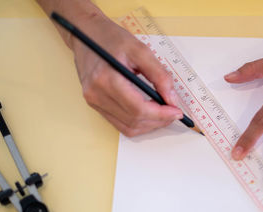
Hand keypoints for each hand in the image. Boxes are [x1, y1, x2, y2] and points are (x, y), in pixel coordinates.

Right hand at [71, 15, 182, 135]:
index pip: (138, 109)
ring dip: (149, 125)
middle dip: (158, 121)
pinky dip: (137, 122)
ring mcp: (93, 101)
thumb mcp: (140, 50)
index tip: (177, 112)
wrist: (85, 33)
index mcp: (107, 79)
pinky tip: (149, 113)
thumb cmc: (111, 38)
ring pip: (127, 127)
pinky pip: (119, 123)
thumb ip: (159, 75)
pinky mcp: (94, 104)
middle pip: (134, 121)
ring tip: (163, 114)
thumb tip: (172, 99)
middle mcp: (96, 94)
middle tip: (173, 113)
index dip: (161, 114)